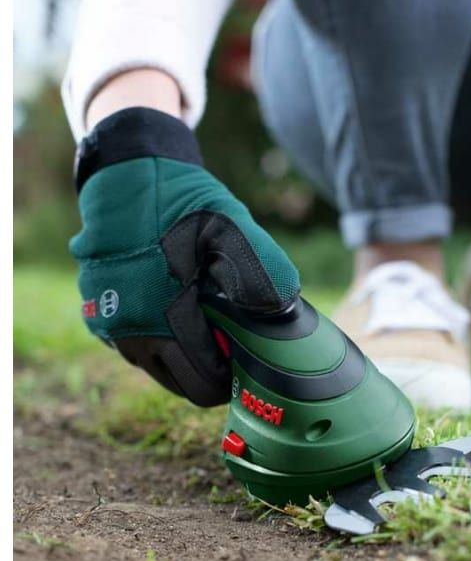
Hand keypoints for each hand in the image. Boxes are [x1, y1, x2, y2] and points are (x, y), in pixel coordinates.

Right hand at [71, 107, 299, 405]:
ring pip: (158, 370)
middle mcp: (132, 335)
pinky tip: (174, 309)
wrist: (125, 175)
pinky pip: (137, 348)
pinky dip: (159, 340)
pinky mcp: (98, 318)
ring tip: (203, 321)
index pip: (204, 386)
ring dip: (183, 357)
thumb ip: (260, 270)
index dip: (230, 377)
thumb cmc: (180, 203)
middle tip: (228, 342)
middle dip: (209, 371)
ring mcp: (110, 330)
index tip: (244, 355)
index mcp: (164, 321)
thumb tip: (283, 312)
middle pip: (182, 386)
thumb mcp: (231, 227)